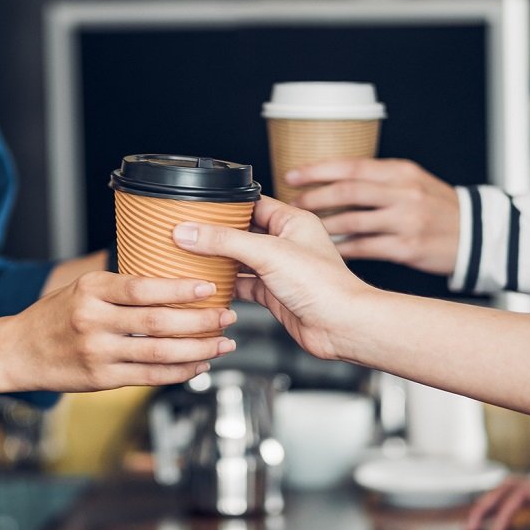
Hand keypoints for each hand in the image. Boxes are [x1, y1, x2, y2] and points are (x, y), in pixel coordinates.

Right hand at [0, 271, 235, 391]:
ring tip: (223, 343)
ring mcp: (97, 352)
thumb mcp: (82, 288)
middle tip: (228, 316)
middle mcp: (93, 320)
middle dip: (200, 321)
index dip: (179, 289)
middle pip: (157, 322)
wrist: (17, 351)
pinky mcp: (101, 379)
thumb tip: (171, 278)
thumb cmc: (55, 316)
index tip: (208, 288)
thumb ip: (121, 287)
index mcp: (91, 290)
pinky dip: (178, 372)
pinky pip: (149, 377)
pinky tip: (198, 365)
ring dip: (197, 349)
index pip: (143, 288)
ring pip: (158, 352)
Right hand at [171, 197, 372, 360]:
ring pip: (240, 260)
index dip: (225, 205)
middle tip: (188, 233)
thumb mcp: (268, 253)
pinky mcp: (274, 294)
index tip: (197, 208)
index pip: (252, 204)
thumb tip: (190, 232)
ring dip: (219, 261)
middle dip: (217, 234)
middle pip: (242, 232)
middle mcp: (286, 243)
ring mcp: (279, 270)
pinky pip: (243, 285)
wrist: (341, 326)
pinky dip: (226, 286)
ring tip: (190, 257)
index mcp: (292, 221)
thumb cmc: (323, 285)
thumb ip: (225, 241)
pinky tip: (208, 285)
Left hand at [285, 159, 459, 276]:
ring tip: (304, 229)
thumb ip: (378, 179)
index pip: (351, 166)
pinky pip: (364, 248)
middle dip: (314, 198)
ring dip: (323, 225)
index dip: (317, 170)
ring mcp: (406, 221)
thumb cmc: (438, 207)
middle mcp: (403, 193)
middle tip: (292, 205)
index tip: (292, 175)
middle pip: (348, 191)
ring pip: (352, 221)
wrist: (478, 234)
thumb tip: (331, 179)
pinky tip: (326, 249)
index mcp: (401, 172)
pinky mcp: (407, 247)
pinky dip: (341, 249)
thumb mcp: (413, 181)